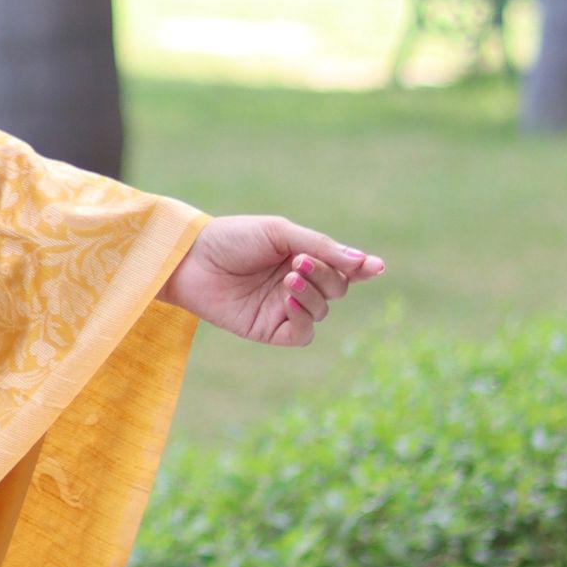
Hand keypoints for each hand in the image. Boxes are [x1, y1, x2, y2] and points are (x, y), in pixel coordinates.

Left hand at [160, 215, 385, 345]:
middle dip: (325, 275)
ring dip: (312, 294)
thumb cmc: (232, 238)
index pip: (343, 266)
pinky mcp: (270, 330)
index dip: (362, 268)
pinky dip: (302, 317)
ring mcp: (285, 308)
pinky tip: (287, 300)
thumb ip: (322, 247)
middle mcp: (298, 283)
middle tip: (299, 262)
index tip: (376, 267)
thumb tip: (367, 264)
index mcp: (303, 256)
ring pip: (322, 310)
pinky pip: (303, 333)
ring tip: (287, 278)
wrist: (190, 260)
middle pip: (337, 288)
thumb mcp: (279, 233)